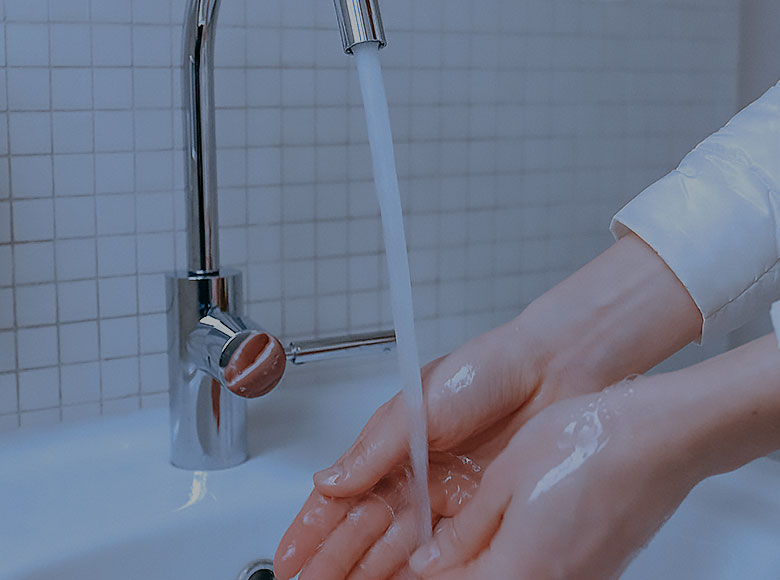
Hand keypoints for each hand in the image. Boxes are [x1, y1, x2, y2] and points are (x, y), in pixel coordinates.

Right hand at [274, 233, 701, 579]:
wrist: (552, 369)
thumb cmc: (485, 370)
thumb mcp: (418, 405)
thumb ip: (374, 448)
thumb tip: (329, 481)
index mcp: (393, 448)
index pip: (342, 497)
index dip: (313, 529)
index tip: (289, 558)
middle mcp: (416, 478)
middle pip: (364, 530)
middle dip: (331, 561)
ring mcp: (446, 500)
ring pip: (396, 548)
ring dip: (365, 571)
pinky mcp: (479, 514)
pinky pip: (440, 553)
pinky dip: (413, 573)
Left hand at [409, 376, 703, 579]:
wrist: (660, 438)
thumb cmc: (588, 445)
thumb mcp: (506, 479)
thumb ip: (467, 529)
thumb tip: (432, 560)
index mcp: (518, 571)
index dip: (421, 573)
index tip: (406, 557)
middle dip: (451, 570)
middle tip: (434, 545)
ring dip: (481, 567)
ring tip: (464, 537)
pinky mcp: (598, 574)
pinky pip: (540, 576)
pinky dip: (513, 563)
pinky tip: (507, 535)